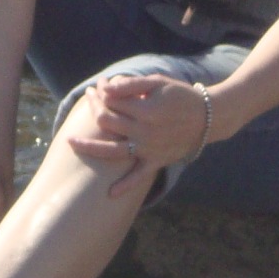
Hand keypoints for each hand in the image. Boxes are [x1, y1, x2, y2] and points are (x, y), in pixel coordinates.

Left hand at [67, 74, 209, 198]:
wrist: (208, 117)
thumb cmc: (181, 96)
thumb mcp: (158, 83)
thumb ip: (131, 85)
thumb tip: (106, 88)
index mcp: (145, 110)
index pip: (112, 102)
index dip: (101, 93)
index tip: (98, 86)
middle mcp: (144, 131)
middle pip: (107, 122)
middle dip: (94, 108)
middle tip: (88, 97)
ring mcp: (149, 149)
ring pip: (113, 151)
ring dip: (90, 147)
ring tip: (70, 142)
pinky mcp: (156, 161)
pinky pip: (138, 177)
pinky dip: (125, 186)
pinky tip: (110, 194)